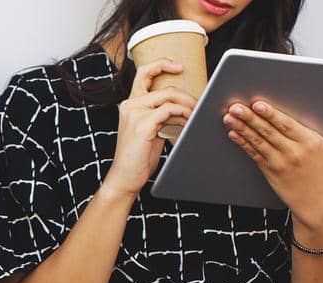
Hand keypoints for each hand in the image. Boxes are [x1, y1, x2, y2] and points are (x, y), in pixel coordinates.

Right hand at [101, 60, 197, 198]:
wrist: (124, 178)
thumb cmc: (138, 157)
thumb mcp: (149, 130)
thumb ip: (160, 115)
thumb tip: (184, 106)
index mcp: (130, 105)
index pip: (144, 74)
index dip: (161, 64)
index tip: (179, 66)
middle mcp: (129, 106)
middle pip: (164, 87)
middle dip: (186, 94)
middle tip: (198, 104)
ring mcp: (134, 114)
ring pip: (168, 96)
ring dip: (187, 105)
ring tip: (196, 115)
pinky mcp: (142, 125)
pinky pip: (169, 110)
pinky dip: (183, 115)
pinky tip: (188, 123)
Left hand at [225, 100, 322, 233]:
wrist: (316, 204)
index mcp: (311, 143)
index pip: (287, 125)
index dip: (271, 114)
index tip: (258, 104)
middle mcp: (293, 153)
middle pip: (268, 131)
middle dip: (250, 118)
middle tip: (236, 107)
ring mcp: (279, 163)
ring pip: (258, 142)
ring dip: (242, 128)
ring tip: (229, 118)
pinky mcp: (270, 172)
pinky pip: (254, 154)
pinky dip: (243, 143)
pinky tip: (234, 134)